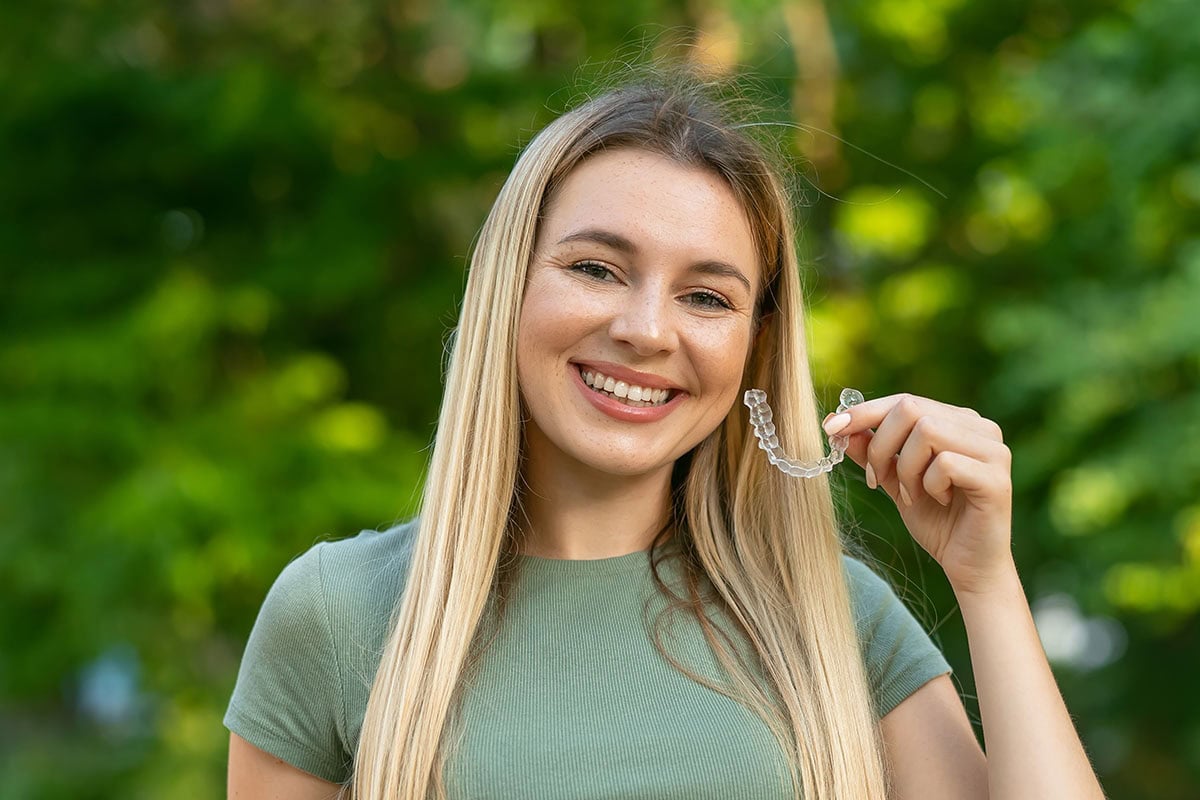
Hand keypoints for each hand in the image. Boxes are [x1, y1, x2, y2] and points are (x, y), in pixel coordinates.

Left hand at [823, 393, 1015, 595]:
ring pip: (927, 431)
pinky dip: (929, 485)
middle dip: (881, 446)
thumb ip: (871, 450)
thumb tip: (835, 422)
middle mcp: (980, 427)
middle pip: (911, 408)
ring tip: (912, 494)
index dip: (864, 412)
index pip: (905, 400)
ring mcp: (994, 450)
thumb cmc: (936, 520)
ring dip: (905, 469)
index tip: (831, 428)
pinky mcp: (996, 477)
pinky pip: (945, 463)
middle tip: (878, 480)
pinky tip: (940, 502)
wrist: (969, 566)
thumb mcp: (894, 480)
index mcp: (958, 421)